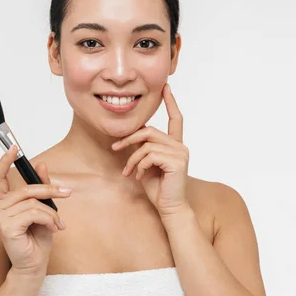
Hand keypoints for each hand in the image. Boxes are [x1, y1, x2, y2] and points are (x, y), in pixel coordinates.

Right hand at [0, 145, 69, 277]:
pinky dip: (48, 219)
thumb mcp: (44, 210)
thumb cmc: (37, 241)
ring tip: (58, 225)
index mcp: (4, 204)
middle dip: (49, 190)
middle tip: (67, 193)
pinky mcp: (6, 226)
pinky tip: (53, 229)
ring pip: (33, 202)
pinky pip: (34, 213)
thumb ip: (41, 187)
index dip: (5, 161)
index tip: (14, 148)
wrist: (35, 266)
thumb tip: (41, 164)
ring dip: (51, 213)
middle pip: (26, 189)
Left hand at [112, 84, 189, 216]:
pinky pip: (149, 155)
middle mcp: (180, 146)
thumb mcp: (146, 164)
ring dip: (132, 158)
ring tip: (129, 172)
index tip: (165, 87)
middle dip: (129, 138)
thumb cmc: (158, 188)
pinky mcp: (177, 161)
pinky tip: (139, 177)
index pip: (176, 119)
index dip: (171, 102)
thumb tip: (131, 136)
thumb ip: (143, 149)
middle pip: (149, 130)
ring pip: (146, 143)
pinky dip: (139, 166)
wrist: (169, 208)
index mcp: (175, 145)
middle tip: (115, 148)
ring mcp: (180, 152)